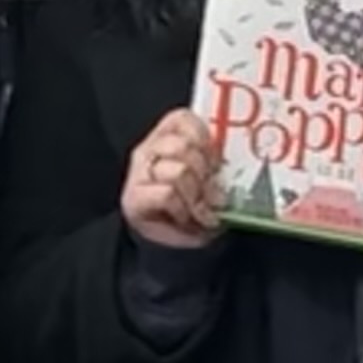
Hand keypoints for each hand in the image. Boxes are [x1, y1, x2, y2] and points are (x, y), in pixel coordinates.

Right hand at [121, 110, 221, 252]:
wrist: (167, 243)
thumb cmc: (190, 208)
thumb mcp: (206, 181)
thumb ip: (214, 166)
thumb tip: (229, 167)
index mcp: (166, 138)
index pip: (182, 119)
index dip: (204, 140)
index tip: (215, 164)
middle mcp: (149, 150)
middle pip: (183, 146)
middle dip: (205, 173)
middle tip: (214, 195)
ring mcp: (138, 173)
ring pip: (177, 171)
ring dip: (196, 196)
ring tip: (202, 211)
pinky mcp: (133, 198)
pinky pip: (167, 194)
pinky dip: (183, 209)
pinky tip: (186, 219)